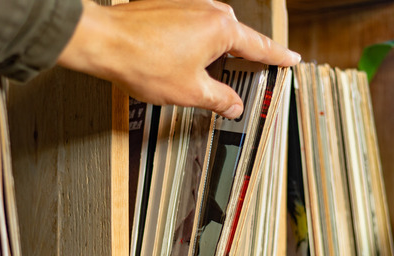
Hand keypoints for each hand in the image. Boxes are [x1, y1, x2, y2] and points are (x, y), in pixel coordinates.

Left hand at [56, 0, 299, 118]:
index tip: (291, 60)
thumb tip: (234, 106)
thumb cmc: (141, 61)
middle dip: (240, 59)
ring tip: (200, 75)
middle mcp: (208, 9)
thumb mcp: (189, 92)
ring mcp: (187, 2)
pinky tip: (178, 59)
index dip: (278, 58)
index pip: (260, 47)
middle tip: (244, 79)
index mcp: (221, 28)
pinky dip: (193, 42)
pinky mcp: (168, 4)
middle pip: (236, 38)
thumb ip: (219, 99)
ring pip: (211, 31)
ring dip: (212, 52)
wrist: (102, 41)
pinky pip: (192, 24)